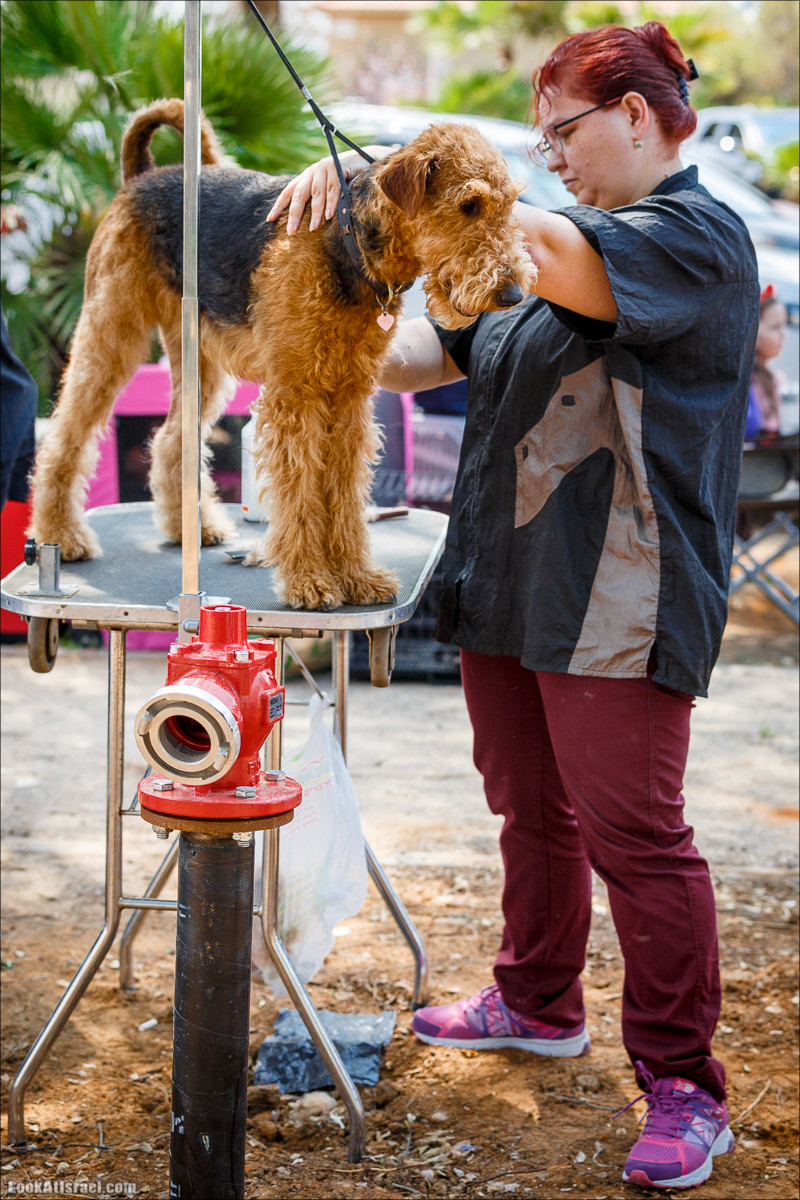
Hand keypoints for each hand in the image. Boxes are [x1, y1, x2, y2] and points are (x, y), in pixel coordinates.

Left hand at [267, 146, 386, 234]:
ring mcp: (324, 168)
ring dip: (315, 213)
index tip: (270, 220)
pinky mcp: (338, 168)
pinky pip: (333, 189)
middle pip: (299, 195)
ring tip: (312, 229)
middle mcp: (312, 171)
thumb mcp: (327, 188)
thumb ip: (317, 199)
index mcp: (306, 177)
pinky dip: (331, 204)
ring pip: (316, 194)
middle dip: (294, 214)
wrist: (364, 161)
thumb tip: (309, 224)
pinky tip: (329, 217)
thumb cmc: (345, 180)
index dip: (279, 205)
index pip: (288, 191)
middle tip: (290, 231)